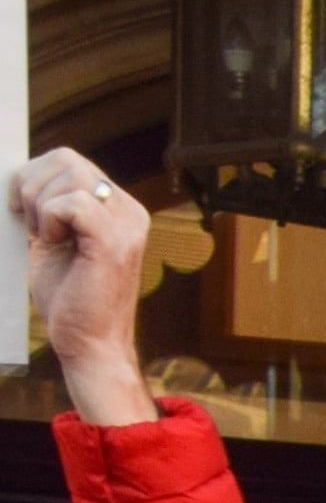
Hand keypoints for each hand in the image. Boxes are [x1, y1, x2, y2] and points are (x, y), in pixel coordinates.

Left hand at [12, 151, 160, 427]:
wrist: (89, 343)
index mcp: (120, 209)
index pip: (69, 160)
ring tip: (44, 237)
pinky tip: (53, 244)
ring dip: (40, 205)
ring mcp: (126, 226)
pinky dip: (50, 220)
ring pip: (69, 176)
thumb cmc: (71, 298)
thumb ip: (48, 207)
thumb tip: (18, 176)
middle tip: (29, 224)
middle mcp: (130, 212)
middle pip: (67, 159)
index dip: (33, 177)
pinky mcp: (112, 242)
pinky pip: (71, 203)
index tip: (24, 213)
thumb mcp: (55, 240)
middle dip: (31, 185)